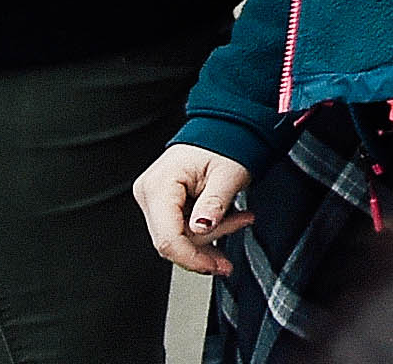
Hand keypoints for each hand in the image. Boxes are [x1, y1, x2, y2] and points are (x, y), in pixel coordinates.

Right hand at [136, 143, 254, 275]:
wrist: (227, 126)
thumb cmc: (228, 142)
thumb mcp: (229, 173)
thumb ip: (215, 202)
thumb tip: (202, 228)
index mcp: (159, 185)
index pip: (167, 238)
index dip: (191, 258)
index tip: (215, 267)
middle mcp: (149, 192)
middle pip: (172, 240)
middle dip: (207, 246)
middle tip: (237, 239)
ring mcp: (154, 197)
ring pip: (178, 237)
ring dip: (213, 235)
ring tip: (243, 218)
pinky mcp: (164, 202)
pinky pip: (181, 227)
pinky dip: (207, 228)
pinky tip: (230, 219)